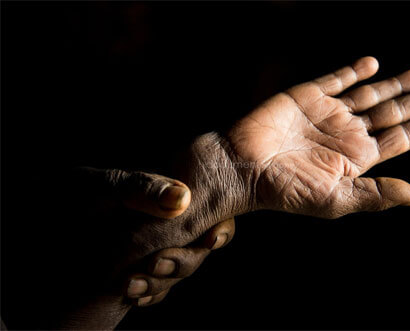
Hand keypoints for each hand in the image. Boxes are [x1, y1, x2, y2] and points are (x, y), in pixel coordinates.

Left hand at [27, 167, 232, 328]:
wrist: (31, 236)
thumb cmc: (62, 202)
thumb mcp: (98, 188)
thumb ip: (139, 188)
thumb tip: (181, 198)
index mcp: (160, 198)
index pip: (204, 212)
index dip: (216, 227)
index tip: (210, 239)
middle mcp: (160, 224)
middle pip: (196, 247)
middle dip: (183, 260)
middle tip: (156, 264)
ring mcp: (148, 249)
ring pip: (177, 271)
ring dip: (163, 280)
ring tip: (131, 285)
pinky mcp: (134, 271)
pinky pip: (157, 288)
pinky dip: (150, 293)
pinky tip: (133, 294)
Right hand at [175, 56, 409, 237]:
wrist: (243, 168)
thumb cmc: (286, 190)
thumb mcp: (335, 199)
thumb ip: (374, 194)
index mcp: (356, 158)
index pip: (399, 140)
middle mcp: (346, 133)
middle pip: (391, 114)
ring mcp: (327, 113)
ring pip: (369, 95)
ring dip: (395, 85)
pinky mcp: (306, 97)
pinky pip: (335, 80)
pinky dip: (353, 71)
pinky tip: (373, 65)